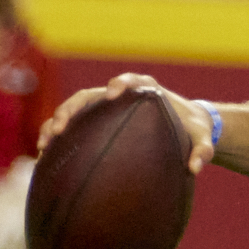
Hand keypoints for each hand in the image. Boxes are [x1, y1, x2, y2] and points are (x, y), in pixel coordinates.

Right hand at [44, 71, 217, 171]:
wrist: (184, 127)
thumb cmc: (192, 129)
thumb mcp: (201, 138)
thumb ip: (203, 149)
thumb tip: (196, 167)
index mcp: (147, 91)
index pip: (132, 81)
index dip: (122, 83)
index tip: (116, 92)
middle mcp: (121, 96)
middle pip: (91, 95)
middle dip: (73, 107)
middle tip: (61, 125)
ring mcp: (105, 108)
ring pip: (76, 110)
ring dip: (57, 122)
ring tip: (45, 144)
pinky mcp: (97, 123)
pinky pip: (74, 127)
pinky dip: (58, 137)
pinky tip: (45, 156)